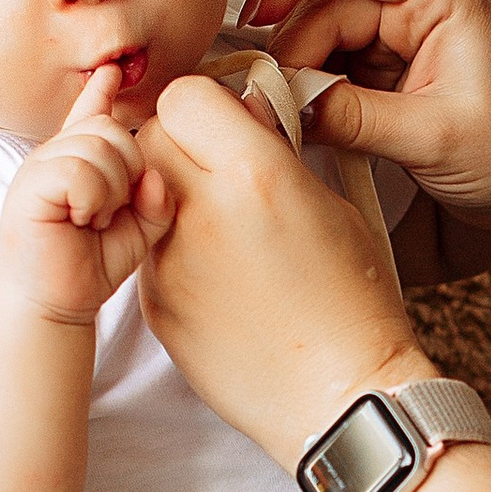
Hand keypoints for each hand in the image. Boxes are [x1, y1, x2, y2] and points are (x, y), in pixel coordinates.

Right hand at [0, 64, 163, 324]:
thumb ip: (155, 200)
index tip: (111, 70)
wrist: (56, 301)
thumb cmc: (91, 264)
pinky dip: (91, 197)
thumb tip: (153, 174)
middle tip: (111, 208)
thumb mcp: (139, 229)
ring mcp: (40, 168)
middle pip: (110, 129)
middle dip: (126, 169)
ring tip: (94, 218)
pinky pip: (77, 171)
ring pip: (97, 147)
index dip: (102, 90)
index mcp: (78, 161)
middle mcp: (56, 156)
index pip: (92, 114)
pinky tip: (81, 219)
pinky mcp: (30, 187)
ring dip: (109, 189)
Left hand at [135, 72, 423, 465]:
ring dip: (166, 192)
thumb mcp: (331, 205)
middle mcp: (200, 212)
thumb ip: (275, 153)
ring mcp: (168, 262)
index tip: (226, 123)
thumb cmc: (353, 304)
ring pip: (137, 192)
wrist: (339, 395)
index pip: (185, 95)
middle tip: (216, 168)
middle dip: (179, 142)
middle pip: (150, 136)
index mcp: (254, 176)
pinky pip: (144, 247)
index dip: (206, 105)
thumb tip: (244, 117)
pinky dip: (169, 245)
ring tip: (218, 223)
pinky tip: (216, 271)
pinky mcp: (154, 304)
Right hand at [241, 0, 490, 220]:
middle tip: (270, 103)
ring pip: (323, 38)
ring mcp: (402, 36)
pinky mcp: (391, 72)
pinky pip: (334, 69)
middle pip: (325, 4)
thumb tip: (283, 104)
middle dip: (292, 50)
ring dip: (299, 75)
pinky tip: (303, 122)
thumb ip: (353, 117)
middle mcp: (419, 3)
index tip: (259, 18)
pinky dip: (313, 92)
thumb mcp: (433, 137)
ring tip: (286, 119)